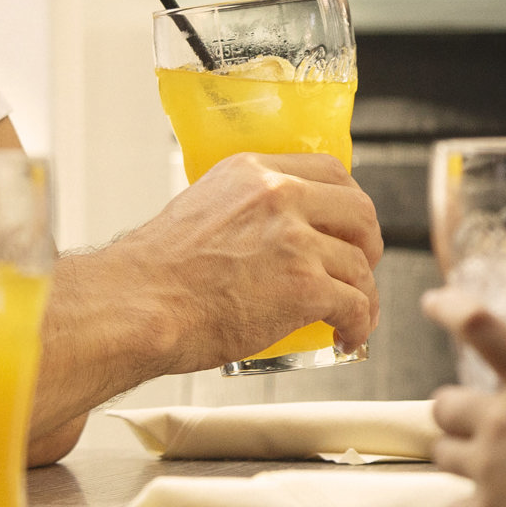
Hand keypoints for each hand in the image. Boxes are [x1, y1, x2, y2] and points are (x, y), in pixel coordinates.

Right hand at [111, 151, 383, 370]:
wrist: (138, 306)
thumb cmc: (154, 274)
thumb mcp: (198, 210)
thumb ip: (240, 212)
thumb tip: (260, 238)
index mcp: (252, 173)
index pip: (327, 169)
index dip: (346, 202)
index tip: (345, 225)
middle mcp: (279, 196)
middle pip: (358, 209)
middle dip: (366, 243)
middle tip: (360, 267)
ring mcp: (295, 241)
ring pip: (358, 264)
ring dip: (363, 293)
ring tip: (352, 316)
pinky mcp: (305, 286)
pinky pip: (355, 303)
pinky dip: (359, 324)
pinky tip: (346, 337)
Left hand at [425, 293, 505, 506]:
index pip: (484, 329)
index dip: (452, 310)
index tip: (432, 301)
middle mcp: (502, 419)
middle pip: (444, 405)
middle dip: (454, 413)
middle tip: (471, 422)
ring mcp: (487, 468)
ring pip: (440, 453)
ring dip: (455, 456)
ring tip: (473, 466)